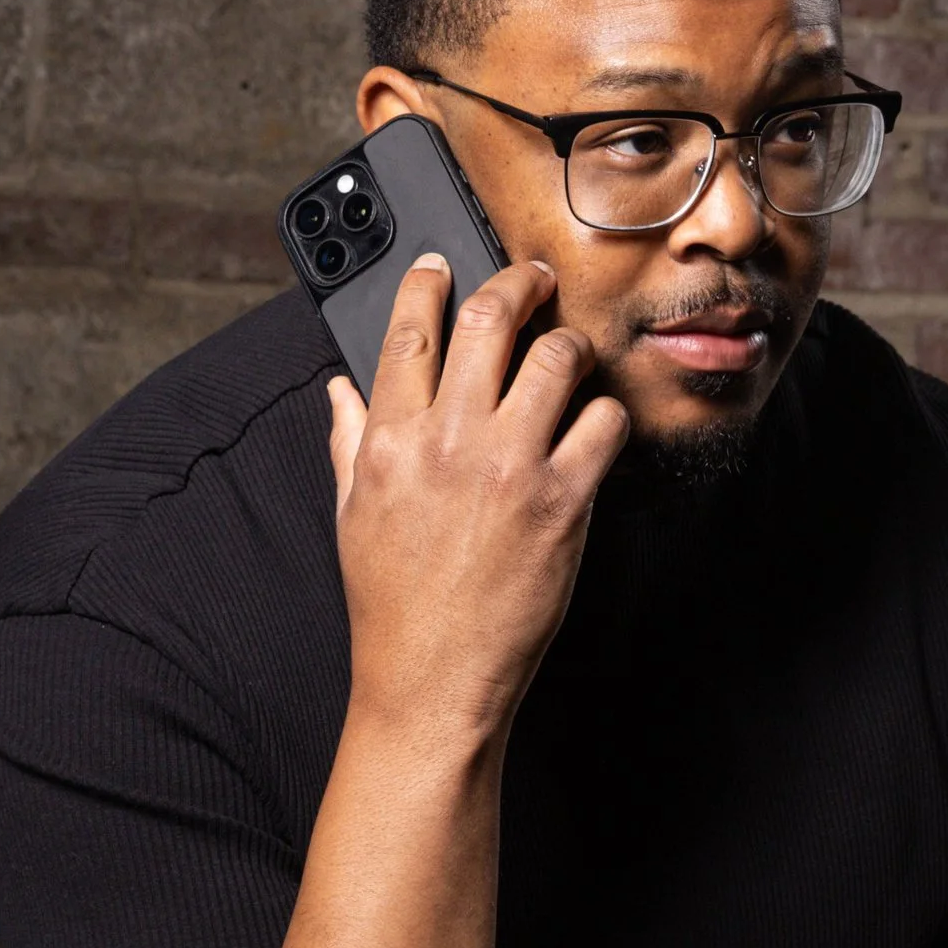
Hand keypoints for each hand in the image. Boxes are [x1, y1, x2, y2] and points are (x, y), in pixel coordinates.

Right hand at [325, 254, 627, 749]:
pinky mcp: (564, 503)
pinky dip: (606, 414)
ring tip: (572, 352)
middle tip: (531, 278)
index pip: (410, 329)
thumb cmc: (392, 609)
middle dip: (516, 282)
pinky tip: (596, 425)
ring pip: (556, 358)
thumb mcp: (351, 517)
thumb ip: (349, 442)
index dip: (428, 281)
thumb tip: (341, 390)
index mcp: (389, 440)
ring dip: (570, 344)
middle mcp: (449, 442)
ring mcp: (510, 469)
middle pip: (489, 320)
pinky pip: (603, 424)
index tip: (442, 264)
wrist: (431, 684)